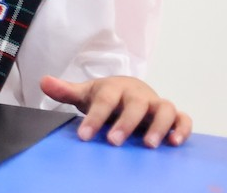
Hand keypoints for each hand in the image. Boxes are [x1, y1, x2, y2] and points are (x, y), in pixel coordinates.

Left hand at [40, 75, 190, 147]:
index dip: (95, 117)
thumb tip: (44, 82)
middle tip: (114, 141)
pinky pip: (183, 118)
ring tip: (149, 145)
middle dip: (125, 122)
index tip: (84, 135)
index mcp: (114, 88)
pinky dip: (182, 128)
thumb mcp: (86, 93)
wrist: (128, 90)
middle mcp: (137, 94)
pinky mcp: (172, 114)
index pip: (104, 100)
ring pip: (164, 109)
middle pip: (135, 104)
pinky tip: (175, 142)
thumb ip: (67, 91)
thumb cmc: (106, 96)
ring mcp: (156, 103)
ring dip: (159, 126)